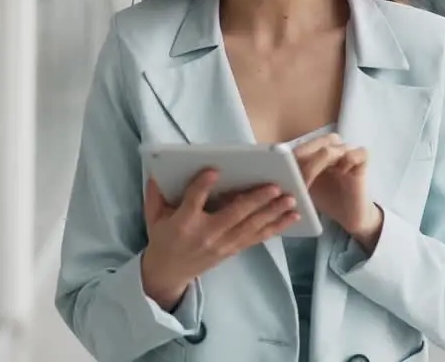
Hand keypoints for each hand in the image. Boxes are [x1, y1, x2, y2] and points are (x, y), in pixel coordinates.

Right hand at [140, 169, 298, 310]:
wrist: (169, 273)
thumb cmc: (163, 239)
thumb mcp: (153, 216)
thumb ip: (155, 194)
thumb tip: (156, 171)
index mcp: (183, 223)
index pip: (193, 202)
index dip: (202, 186)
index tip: (214, 171)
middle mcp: (206, 234)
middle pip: (233, 215)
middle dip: (255, 200)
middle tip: (274, 186)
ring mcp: (222, 244)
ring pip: (250, 227)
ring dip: (272, 213)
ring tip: (290, 200)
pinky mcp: (233, 250)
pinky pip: (257, 237)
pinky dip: (276, 227)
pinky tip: (291, 217)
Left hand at [292, 134, 382, 241]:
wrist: (349, 216)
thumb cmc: (326, 199)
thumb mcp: (304, 188)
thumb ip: (294, 177)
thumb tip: (275, 174)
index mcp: (315, 152)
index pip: (304, 145)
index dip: (295, 157)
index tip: (286, 174)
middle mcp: (332, 148)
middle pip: (318, 141)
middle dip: (307, 158)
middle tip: (301, 177)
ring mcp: (347, 154)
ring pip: (334, 143)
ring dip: (323, 158)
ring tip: (317, 175)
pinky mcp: (362, 163)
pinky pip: (358, 152)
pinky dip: (348, 160)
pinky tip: (342, 172)